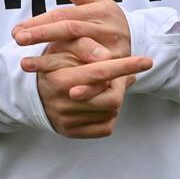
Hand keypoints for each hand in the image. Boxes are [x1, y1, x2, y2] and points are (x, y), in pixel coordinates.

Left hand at [13, 0, 134, 101]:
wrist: (140, 39)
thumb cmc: (108, 19)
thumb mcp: (97, 2)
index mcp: (98, 11)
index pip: (64, 15)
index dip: (40, 21)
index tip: (17, 31)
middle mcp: (106, 28)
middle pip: (69, 30)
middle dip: (41, 34)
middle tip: (17, 40)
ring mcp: (114, 49)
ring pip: (80, 51)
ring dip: (53, 61)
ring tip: (26, 65)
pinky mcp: (120, 69)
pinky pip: (100, 78)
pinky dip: (85, 86)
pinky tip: (66, 92)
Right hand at [21, 41, 150, 138]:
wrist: (32, 91)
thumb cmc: (52, 64)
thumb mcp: (62, 47)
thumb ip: (84, 46)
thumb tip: (107, 56)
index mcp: (60, 79)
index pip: (100, 73)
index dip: (125, 65)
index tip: (147, 60)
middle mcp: (63, 103)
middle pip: (112, 98)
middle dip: (120, 84)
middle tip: (120, 74)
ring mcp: (67, 121)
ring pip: (112, 112)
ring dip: (114, 97)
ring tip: (105, 86)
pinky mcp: (72, 132)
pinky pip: (105, 127)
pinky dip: (109, 114)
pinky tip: (99, 101)